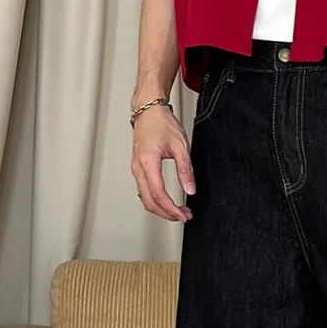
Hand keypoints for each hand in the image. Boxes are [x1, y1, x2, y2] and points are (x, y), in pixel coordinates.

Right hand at [132, 106, 194, 220]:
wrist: (148, 111)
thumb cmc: (161, 123)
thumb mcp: (180, 145)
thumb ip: (185, 169)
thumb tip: (190, 189)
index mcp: (148, 162)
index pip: (158, 194)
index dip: (171, 209)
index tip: (183, 215)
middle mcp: (138, 168)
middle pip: (149, 201)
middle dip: (167, 213)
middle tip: (183, 216)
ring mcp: (136, 169)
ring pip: (145, 198)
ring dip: (161, 209)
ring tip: (178, 211)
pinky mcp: (138, 169)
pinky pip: (143, 191)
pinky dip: (155, 201)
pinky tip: (167, 202)